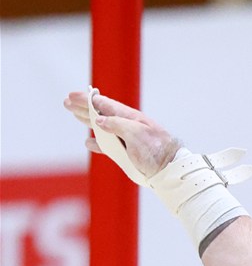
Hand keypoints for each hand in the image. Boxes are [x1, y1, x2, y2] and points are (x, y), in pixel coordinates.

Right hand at [62, 89, 181, 177]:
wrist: (170, 169)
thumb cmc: (157, 149)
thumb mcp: (137, 133)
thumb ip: (117, 125)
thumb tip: (99, 121)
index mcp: (129, 117)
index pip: (104, 104)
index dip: (88, 100)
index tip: (73, 96)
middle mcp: (126, 126)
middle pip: (100, 114)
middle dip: (84, 108)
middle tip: (67, 102)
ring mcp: (126, 140)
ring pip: (102, 128)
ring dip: (88, 122)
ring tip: (75, 115)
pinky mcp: (126, 154)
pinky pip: (108, 146)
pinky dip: (97, 144)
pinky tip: (89, 142)